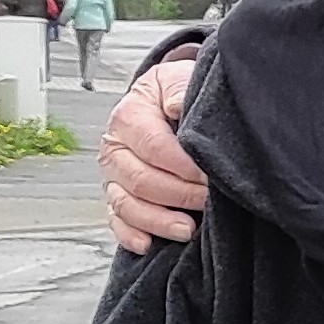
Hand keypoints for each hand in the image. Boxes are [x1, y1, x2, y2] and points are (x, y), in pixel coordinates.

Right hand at [103, 60, 205, 251]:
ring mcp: (112, 175)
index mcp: (129, 116)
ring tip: (187, 229)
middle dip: (178, 194)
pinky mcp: (116, 195)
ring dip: (157, 220)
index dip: (184, 165)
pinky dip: (130, 235)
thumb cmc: (176, 92)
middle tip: (209, 202)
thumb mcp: (179, 78)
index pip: (154, 146)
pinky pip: (116, 221)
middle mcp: (114, 147)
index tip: (211, 176)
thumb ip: (180, 88)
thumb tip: (178, 105)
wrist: (164, 100)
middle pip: (140, 180)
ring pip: (126, 204)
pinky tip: (149, 244)